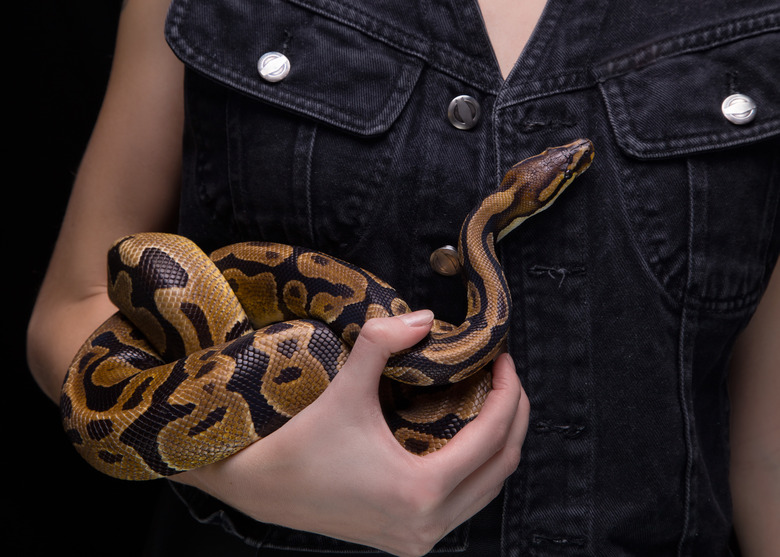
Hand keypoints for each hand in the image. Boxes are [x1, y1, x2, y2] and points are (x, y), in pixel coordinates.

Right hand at [174, 310, 529, 556]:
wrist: (260, 487)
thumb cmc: (299, 444)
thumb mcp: (345, 390)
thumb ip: (383, 344)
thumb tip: (422, 319)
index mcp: (420, 490)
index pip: (491, 436)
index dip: (507, 392)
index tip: (504, 360)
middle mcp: (428, 524)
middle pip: (502, 466)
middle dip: (513, 416)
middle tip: (505, 377)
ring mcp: (419, 539)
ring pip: (488, 490)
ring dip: (499, 444)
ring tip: (492, 401)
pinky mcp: (409, 540)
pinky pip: (465, 504)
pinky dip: (476, 469)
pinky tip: (466, 438)